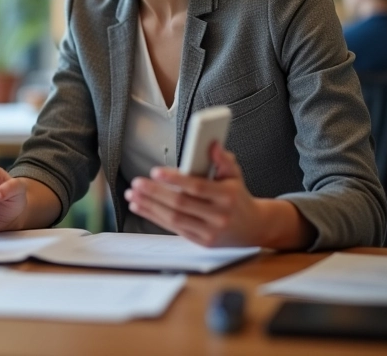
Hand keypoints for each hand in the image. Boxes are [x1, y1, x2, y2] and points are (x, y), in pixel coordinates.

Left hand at [124, 142, 266, 246]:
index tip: (155, 171)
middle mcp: (218, 216)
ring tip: (132, 195)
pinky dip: (154, 217)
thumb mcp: (234, 174)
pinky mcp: (201, 242)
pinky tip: (140, 207)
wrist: (253, 227)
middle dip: (155, 193)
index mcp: (227, 196)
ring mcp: (209, 232)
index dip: (175, 179)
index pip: (197, 187)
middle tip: (137, 183)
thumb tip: (211, 143)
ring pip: (174, 219)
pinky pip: (174, 228)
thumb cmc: (238, 196)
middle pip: (181, 204)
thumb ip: (222, 159)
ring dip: (149, 206)